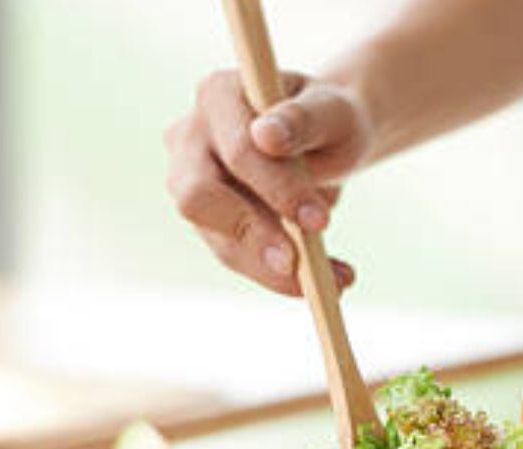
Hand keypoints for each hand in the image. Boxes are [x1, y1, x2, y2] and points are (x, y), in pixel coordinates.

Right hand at [165, 69, 371, 295]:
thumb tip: (266, 136)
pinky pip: (234, 254)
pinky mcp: (206, 219)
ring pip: (216, 237)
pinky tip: (324, 279)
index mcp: (218, 94)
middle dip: (255, 236)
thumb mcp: (333, 112)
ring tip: (333, 280)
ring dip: (271, 268)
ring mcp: (189, 179)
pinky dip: (277, 273)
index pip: (237, 149)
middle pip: (200, 197)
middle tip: (303, 267)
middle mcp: (190, 135)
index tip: (320, 221)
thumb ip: (305, 119)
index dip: (276, 188)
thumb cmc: (329, 119)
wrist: (327, 138)